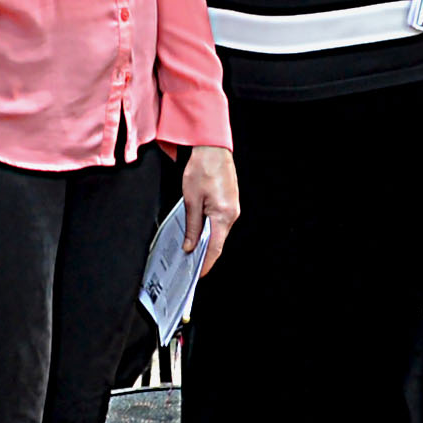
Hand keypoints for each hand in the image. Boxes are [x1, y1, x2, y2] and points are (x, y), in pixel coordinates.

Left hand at [177, 141, 240, 276]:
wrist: (212, 149)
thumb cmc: (202, 168)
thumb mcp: (191, 200)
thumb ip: (192, 226)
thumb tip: (191, 246)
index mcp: (223, 215)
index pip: (215, 248)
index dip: (206, 264)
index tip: (198, 274)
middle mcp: (232, 214)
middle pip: (218, 241)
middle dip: (204, 254)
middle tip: (189, 264)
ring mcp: (233, 208)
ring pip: (219, 232)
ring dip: (206, 240)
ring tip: (191, 248)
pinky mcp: (231, 202)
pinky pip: (220, 222)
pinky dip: (210, 229)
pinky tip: (198, 230)